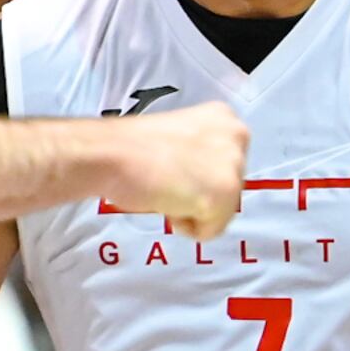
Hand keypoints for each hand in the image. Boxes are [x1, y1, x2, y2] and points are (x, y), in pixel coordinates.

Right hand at [99, 102, 249, 238]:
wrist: (112, 153)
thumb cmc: (133, 146)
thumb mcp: (181, 136)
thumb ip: (201, 153)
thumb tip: (201, 179)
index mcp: (225, 119)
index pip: (226, 165)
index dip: (197, 175)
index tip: (174, 168)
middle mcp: (237, 137)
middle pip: (229, 189)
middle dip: (198, 193)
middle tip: (168, 180)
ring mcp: (233, 167)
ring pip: (222, 212)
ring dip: (192, 209)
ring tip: (166, 188)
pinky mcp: (223, 196)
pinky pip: (209, 231)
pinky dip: (186, 226)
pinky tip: (168, 201)